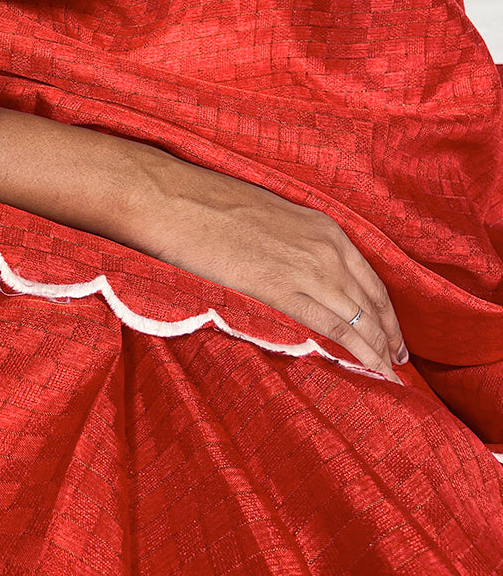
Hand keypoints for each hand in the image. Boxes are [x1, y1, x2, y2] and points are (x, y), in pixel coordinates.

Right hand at [133, 157, 407, 381]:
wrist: (175, 200)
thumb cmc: (212, 205)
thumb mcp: (270, 217)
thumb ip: (296, 244)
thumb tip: (303, 275)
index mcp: (322, 227)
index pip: (370, 279)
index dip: (386, 312)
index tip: (394, 334)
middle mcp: (323, 247)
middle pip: (371, 302)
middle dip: (389, 335)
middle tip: (399, 363)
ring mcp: (304, 267)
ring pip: (357, 318)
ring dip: (378, 350)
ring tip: (388, 376)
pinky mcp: (279, 288)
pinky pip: (329, 325)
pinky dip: (355, 351)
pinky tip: (369, 370)